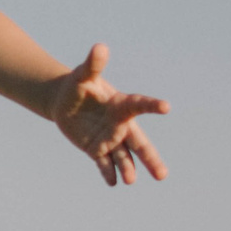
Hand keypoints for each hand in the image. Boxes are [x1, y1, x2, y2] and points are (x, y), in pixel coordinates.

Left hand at [47, 43, 170, 185]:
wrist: (64, 102)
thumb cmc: (78, 84)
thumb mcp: (82, 74)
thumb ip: (93, 64)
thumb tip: (100, 47)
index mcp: (121, 105)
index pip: (139, 105)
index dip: (152, 105)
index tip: (166, 107)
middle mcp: (119, 125)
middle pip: (139, 144)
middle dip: (150, 159)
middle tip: (162, 175)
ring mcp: (109, 139)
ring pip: (123, 157)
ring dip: (127, 168)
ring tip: (130, 181)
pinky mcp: (95, 149)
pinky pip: (103, 162)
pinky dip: (107, 172)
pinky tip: (112, 182)